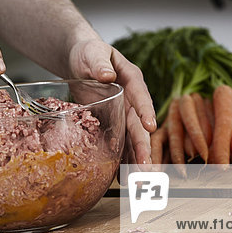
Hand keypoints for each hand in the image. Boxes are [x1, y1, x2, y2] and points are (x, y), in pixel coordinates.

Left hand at [68, 39, 156, 164]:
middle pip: (139, 124)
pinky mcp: (114, 123)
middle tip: (146, 165)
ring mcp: (123, 112)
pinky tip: (122, 176)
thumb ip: (99, 63)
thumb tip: (107, 75)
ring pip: (131, 138)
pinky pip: (119, 142)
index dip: (146, 111)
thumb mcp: (93, 53)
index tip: (150, 126)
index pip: (140, 96)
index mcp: (131, 79)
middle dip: (143, 146)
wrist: (81, 61)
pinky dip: (121, 158)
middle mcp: (131, 99)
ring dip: (134, 158)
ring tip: (137, 179)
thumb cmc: (89, 53)